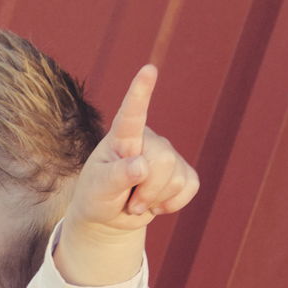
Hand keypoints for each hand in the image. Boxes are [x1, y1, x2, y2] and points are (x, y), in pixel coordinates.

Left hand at [55, 65, 198, 284]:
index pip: (131, 114)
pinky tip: (157, 204)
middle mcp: (148, 140)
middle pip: (163, 161)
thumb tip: (142, 166)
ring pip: (176, 178)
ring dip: (155, 200)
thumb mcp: (97, 189)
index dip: (140, 92)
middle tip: (129, 202)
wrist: (110, 217)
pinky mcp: (183, 172)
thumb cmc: (97, 197)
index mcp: (122, 137)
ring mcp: (168, 155)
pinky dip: (173, 204)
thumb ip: (115, 177)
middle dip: (147, 190)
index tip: (149, 69)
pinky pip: (190, 187)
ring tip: (137, 201)